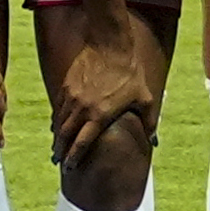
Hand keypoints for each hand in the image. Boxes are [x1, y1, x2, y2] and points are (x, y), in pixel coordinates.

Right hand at [53, 16, 162, 169]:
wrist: (109, 43)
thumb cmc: (129, 72)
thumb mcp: (144, 97)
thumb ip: (149, 121)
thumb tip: (153, 140)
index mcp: (100, 115)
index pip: (82, 143)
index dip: (74, 157)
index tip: (69, 167)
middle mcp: (82, 109)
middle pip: (65, 136)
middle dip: (60, 151)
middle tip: (58, 161)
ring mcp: (72, 97)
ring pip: (59, 123)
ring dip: (57, 137)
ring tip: (56, 147)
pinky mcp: (67, 86)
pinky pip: (59, 108)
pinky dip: (57, 120)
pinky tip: (57, 125)